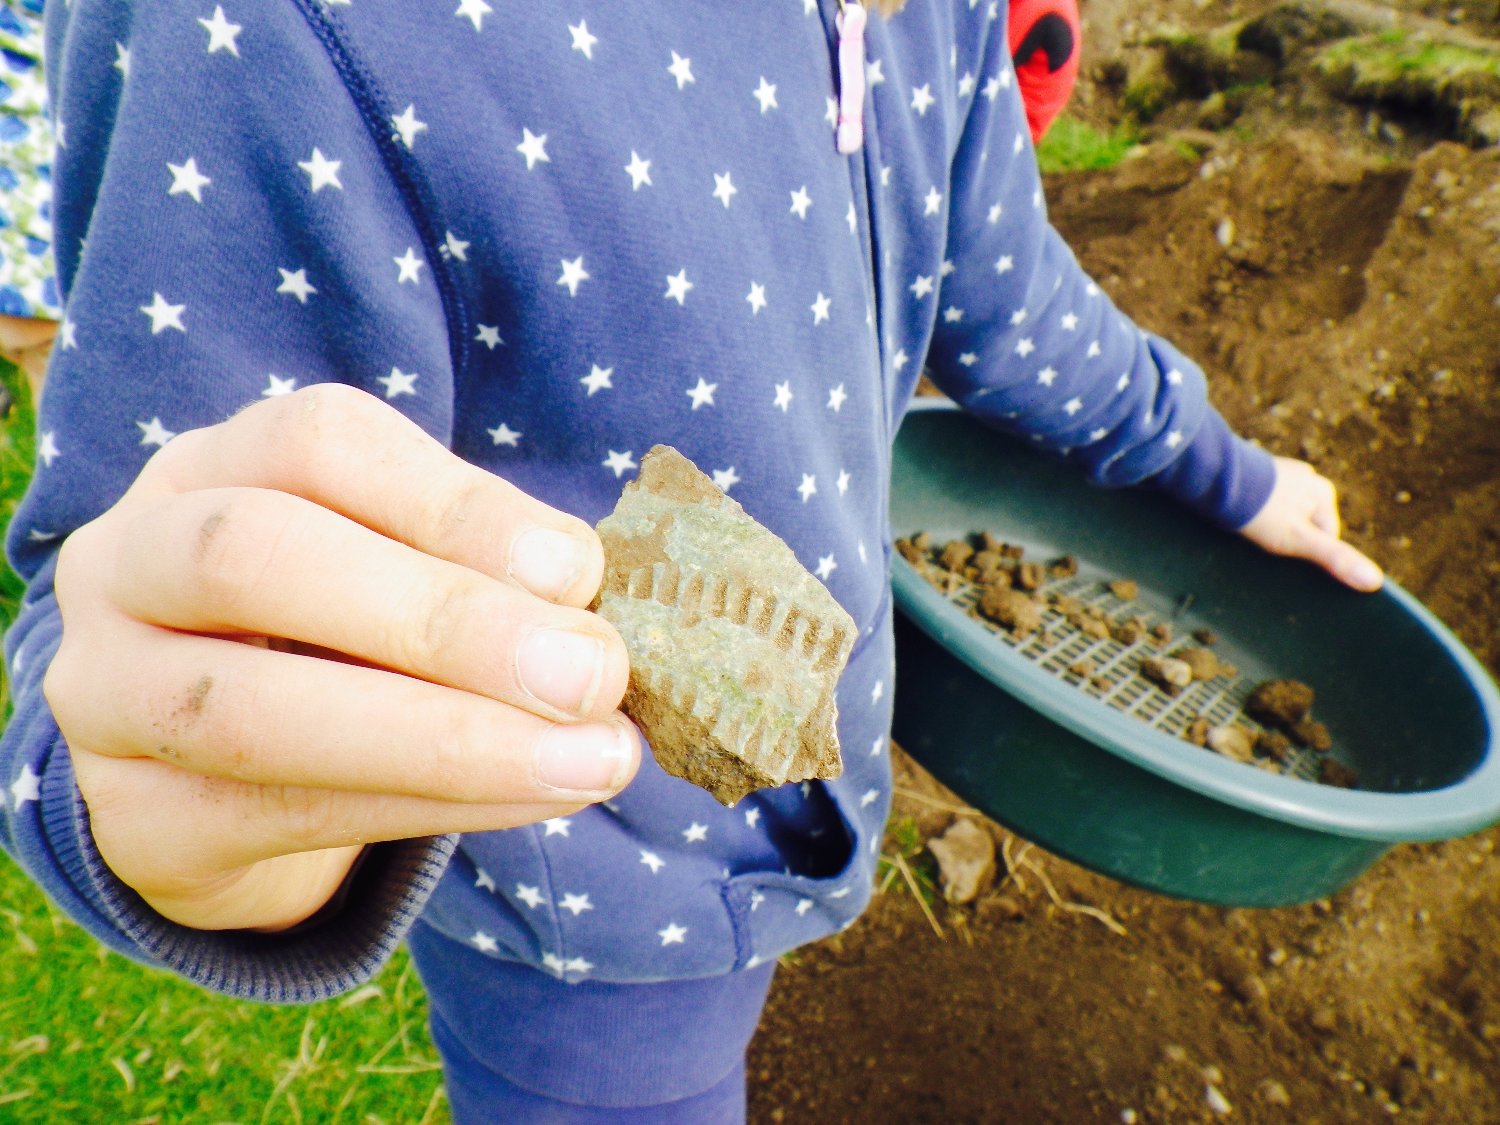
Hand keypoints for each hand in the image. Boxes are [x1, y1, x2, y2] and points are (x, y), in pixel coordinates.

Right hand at [44, 385, 638, 932]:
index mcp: (211, 467)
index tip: (579, 571)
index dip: (456, 503)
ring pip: (251, 712)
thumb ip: (484, 570)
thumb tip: (586, 597)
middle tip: (591, 674)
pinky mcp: (131, 819)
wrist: (223, 778)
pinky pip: (279, 817)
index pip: (316, 443)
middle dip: (444, 618)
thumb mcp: (403, 572)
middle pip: (255, 554)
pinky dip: (430, 808)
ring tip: (592, 760)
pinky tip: (535, 798)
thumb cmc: (342, 640)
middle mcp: (128, 560)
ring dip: (448, 738)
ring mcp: (104, 693)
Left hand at [1238, 455, 1382, 591]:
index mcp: (1322, 492)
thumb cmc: (1259, 511)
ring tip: (1249, 532)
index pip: (1326, 538)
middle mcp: (1304, 480)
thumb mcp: (1299, 540)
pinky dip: (1252, 515)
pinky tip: (1239, 521)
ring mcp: (1279, 476)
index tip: (1284, 556)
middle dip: (1286, 539)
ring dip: (1266, 527)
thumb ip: (1335, 558)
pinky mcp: (1254, 478)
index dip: (1305, 553)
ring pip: (1280, 516)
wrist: (1213, 480)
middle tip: (1263, 543)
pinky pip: (1260, 504)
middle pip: (1302, 526)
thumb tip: (1375, 582)